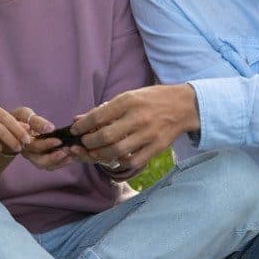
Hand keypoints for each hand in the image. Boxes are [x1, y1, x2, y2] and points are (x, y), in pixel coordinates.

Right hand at [10, 107, 75, 170]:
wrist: (18, 125)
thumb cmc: (22, 118)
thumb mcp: (25, 114)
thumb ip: (36, 122)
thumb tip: (50, 128)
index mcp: (22, 142)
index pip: (34, 146)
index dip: (46, 144)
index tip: (59, 140)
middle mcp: (27, 153)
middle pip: (39, 161)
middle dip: (54, 157)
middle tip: (67, 150)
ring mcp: (34, 157)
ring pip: (46, 165)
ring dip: (59, 161)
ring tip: (71, 155)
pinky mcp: (42, 158)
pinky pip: (51, 165)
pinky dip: (61, 162)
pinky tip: (71, 157)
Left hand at [70, 84, 198, 170]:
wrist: (184, 105)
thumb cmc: (151, 99)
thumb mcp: (128, 96)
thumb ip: (104, 109)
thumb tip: (78, 120)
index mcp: (129, 101)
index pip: (98, 116)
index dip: (82, 126)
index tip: (74, 130)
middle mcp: (138, 118)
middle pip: (105, 137)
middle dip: (88, 143)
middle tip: (82, 144)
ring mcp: (149, 134)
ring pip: (117, 152)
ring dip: (99, 155)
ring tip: (93, 152)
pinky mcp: (157, 147)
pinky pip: (133, 161)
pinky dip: (119, 162)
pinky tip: (113, 158)